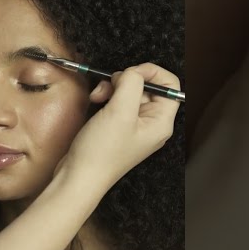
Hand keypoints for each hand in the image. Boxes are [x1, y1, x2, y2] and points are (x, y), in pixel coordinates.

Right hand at [56, 63, 179, 187]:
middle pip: (147, 86)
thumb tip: (131, 72)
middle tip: (108, 86)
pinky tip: (95, 101)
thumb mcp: (120, 112)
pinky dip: (106, 97)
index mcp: (161, 122)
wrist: (78, 178)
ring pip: (129, 92)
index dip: (150, 72)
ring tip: (98, 96)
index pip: (169, 84)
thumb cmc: (101, 152)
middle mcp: (151, 124)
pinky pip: (118, 103)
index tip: (129, 72)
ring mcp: (134, 127)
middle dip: (125, 81)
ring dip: (112, 88)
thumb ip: (131, 84)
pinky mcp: (118, 128)